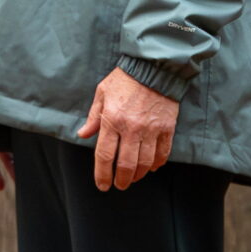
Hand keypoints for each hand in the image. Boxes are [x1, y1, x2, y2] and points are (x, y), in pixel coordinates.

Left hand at [76, 67, 179, 191]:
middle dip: (122, 180)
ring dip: (138, 175)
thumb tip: (83, 134)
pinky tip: (151, 167)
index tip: (103, 185)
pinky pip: (163, 152)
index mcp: (112, 120)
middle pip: (126, 165)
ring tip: (134, 178)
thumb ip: (93, 117)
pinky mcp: (167, 127)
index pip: (105, 155)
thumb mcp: (102, 93)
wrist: (154, 66)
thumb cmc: (124, 79)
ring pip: (145, 162)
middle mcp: (131, 128)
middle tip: (119, 185)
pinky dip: (157, 163)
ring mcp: (151, 129)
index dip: (102, 174)